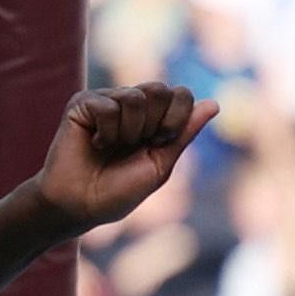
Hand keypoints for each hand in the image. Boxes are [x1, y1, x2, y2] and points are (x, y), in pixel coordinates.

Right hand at [35, 83, 206, 236]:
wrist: (80, 206)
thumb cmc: (119, 192)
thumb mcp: (160, 165)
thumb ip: (184, 133)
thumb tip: (214, 103)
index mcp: (154, 117)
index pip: (181, 94)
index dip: (176, 119)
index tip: (160, 142)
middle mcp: (132, 103)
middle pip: (160, 89)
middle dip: (154, 124)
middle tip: (136, 144)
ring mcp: (107, 99)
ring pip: (135, 97)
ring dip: (129, 131)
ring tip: (112, 146)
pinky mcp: (83, 102)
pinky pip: (108, 106)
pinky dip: (106, 132)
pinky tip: (94, 143)